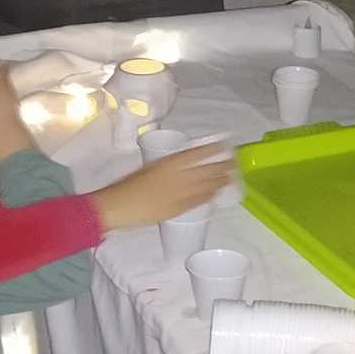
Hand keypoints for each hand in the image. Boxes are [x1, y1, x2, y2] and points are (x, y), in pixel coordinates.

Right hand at [89, 142, 230, 229]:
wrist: (120, 206)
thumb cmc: (129, 184)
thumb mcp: (150, 167)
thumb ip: (169, 166)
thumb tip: (184, 165)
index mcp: (169, 163)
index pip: (198, 153)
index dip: (214, 149)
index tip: (226, 145)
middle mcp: (179, 177)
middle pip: (208, 170)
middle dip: (223, 166)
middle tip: (234, 162)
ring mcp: (181, 194)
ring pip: (208, 186)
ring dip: (221, 180)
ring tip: (230, 176)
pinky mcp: (180, 209)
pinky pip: (201, 200)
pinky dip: (211, 195)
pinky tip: (217, 192)